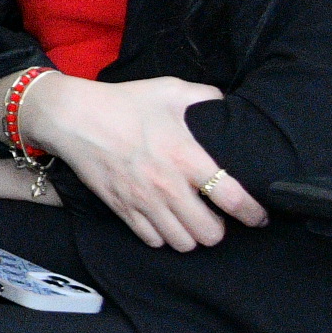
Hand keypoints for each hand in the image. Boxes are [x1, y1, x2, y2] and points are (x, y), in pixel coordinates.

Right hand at [20, 75, 265, 249]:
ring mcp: (143, 201)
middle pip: (210, 233)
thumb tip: (227, 105)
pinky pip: (153, 241)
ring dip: (193, 236)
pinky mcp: (123, 209)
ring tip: (193, 223)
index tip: (258, 216)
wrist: (73, 117)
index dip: (253, 213)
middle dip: (220, 229)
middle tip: (218, 216)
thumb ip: (205, 96)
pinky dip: (164, 237)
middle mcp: (168, 186)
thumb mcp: (169, 89)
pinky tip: (166, 223)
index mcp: (186, 156)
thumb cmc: (123, 102)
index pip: (233, 198)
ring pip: (183, 243)